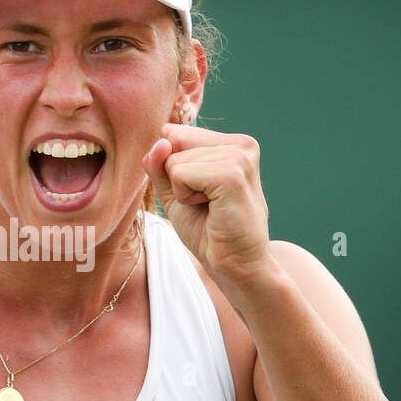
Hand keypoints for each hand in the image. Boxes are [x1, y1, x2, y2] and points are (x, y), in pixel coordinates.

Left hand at [142, 122, 274, 293]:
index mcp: (232, 143)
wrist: (235, 266)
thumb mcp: (175, 192)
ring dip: (182, 191)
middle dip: (177, 178)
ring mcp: (239, 156)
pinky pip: (180, 173)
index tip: (200, 193)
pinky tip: (211, 210)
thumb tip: (161, 139)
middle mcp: (240, 144)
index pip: (174, 134)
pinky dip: (184, 197)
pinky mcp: (232, 174)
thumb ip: (160, 164)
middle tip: (205, 204)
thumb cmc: (209, 232)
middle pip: (173, 142)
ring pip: (174, 160)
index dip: (173, 168)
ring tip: (211, 208)